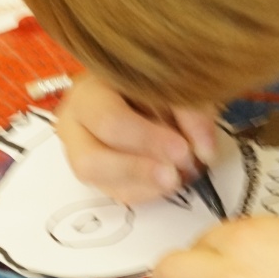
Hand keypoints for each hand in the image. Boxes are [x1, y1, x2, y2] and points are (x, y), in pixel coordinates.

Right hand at [54, 74, 218, 203]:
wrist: (149, 92)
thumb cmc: (156, 83)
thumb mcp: (177, 86)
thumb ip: (192, 113)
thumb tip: (204, 151)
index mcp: (88, 92)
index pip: (108, 121)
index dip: (146, 139)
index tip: (183, 150)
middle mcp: (74, 126)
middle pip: (91, 161)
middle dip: (139, 170)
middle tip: (176, 173)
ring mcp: (81, 155)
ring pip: (103, 184)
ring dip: (146, 184)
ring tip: (179, 175)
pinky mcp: (100, 177)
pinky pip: (119, 194)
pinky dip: (150, 191)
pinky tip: (171, 179)